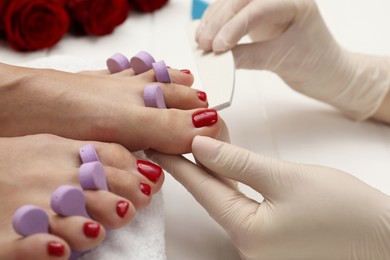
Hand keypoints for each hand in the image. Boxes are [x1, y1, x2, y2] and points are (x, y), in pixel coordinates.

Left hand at [148, 136, 389, 259]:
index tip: (156, 143)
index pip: (202, 190)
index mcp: (246, 231)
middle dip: (191, 163)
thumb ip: (238, 163)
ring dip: (211, 169)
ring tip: (193, 142)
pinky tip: (222, 161)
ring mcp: (258, 239)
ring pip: (225, 195)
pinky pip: (241, 201)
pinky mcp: (270, 232)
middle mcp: (247, 241)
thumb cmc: (343, 210)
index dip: (178, 163)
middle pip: (210, 193)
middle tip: (170, 137)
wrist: (381, 235)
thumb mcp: (285, 178)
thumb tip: (201, 146)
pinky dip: (231, 179)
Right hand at [196, 0, 389, 120]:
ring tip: (200, 42)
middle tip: (204, 44)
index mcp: (296, 2)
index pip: (258, 7)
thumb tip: (217, 59)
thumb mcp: (282, 61)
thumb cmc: (317, 64)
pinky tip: (205, 35)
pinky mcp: (257, 16)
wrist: (327, 72)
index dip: (234, 26)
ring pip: (232, 3)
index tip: (218, 47)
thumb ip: (248, 57)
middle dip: (219, 21)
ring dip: (213, 21)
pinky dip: (217, 24)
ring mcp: (267, 5)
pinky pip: (232, 14)